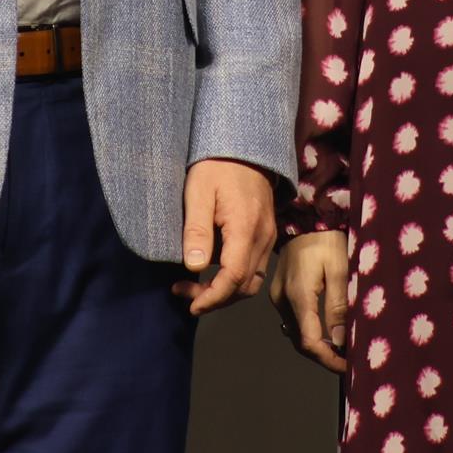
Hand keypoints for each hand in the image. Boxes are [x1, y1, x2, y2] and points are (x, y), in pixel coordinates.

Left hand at [173, 158, 277, 314]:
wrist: (245, 148)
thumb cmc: (217, 166)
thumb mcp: (199, 193)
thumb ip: (197, 229)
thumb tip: (194, 266)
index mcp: (246, 229)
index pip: (233, 277)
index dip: (212, 298)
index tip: (190, 305)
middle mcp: (263, 237)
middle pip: (244, 285)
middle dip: (215, 299)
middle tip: (184, 294)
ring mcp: (268, 237)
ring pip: (252, 281)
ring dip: (226, 292)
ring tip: (195, 288)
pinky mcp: (266, 234)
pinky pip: (255, 268)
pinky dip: (235, 279)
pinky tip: (213, 272)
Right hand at [270, 230, 350, 373]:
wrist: (307, 219)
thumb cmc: (327, 240)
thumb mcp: (340, 270)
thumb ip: (338, 306)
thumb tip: (339, 341)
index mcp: (298, 295)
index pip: (309, 341)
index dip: (328, 359)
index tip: (348, 366)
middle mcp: (283, 300)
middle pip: (300, 342)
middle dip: (324, 356)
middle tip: (348, 361)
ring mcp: (279, 297)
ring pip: (296, 333)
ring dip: (317, 346)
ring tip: (341, 351)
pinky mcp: (280, 293)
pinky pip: (294, 321)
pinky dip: (310, 332)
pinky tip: (327, 334)